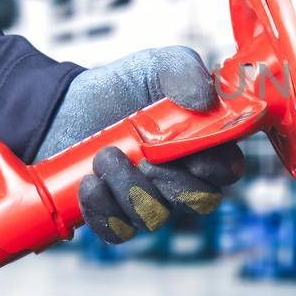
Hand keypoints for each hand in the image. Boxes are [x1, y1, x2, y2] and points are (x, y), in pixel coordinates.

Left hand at [38, 46, 243, 242]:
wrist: (67, 105)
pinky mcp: (114, 214)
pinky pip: (118, 230)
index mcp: (202, 145)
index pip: (227, 170)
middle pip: (198, 202)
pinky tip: (90, 183)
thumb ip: (185, 71)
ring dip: (129, 190)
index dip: (216, 169)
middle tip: (143, 157)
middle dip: (170, 182)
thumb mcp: (156, 65)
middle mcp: (181, 178)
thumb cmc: (121, 87)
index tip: (193, 157)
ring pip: (155, 217)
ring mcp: (148, 200)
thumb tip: (205, 100)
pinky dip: (104, 211)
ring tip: (104, 157)